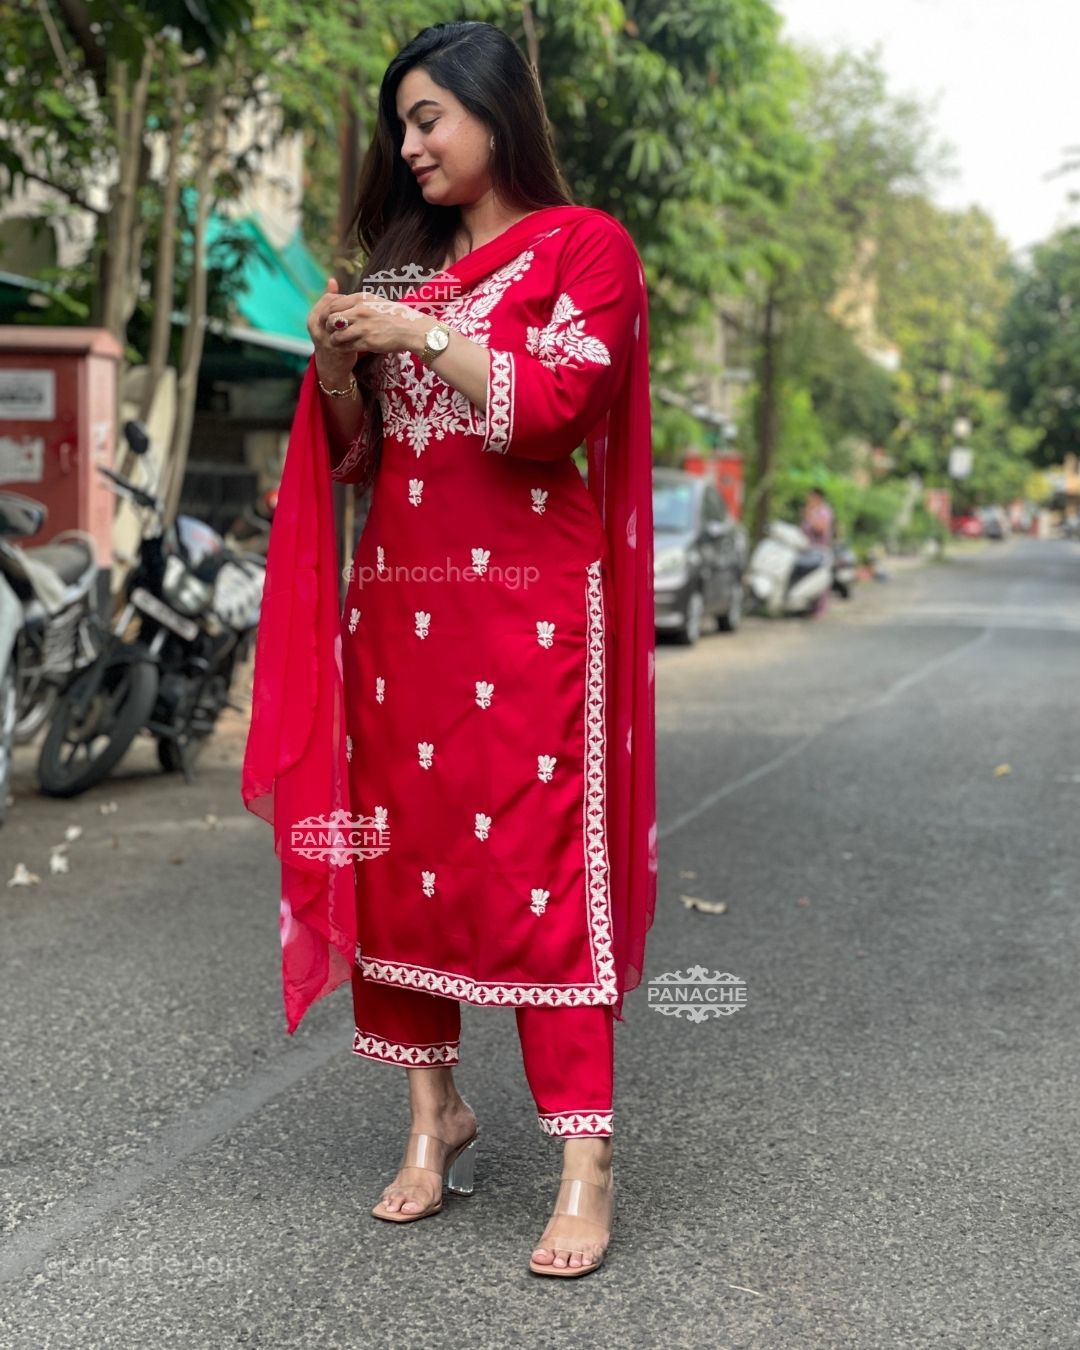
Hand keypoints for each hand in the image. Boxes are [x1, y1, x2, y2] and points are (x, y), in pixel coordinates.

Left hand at [309, 277, 427, 359]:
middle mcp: (360, 311)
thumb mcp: (374, 301)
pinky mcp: (368, 342)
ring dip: (334, 340)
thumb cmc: (393, 315)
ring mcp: (363, 327)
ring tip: (337, 342)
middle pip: (332, 319)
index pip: (333, 303)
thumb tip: (342, 302)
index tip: (328, 319)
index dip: (327, 313)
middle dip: (328, 327)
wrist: (410, 329)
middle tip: (330, 331)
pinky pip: (347, 347)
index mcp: (360, 298)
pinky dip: (344, 348)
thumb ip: (358, 302)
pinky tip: (346, 348)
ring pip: (337, 334)